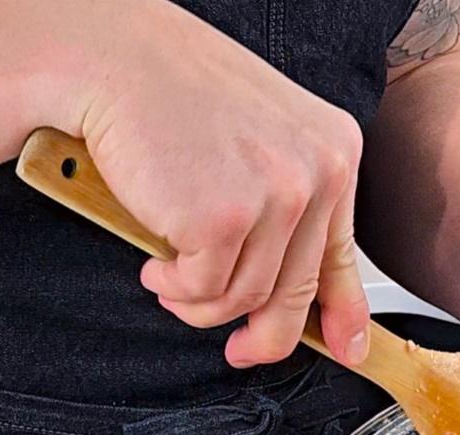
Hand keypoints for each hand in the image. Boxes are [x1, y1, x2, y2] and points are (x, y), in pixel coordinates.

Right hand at [73, 1, 367, 366]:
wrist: (114, 59)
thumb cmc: (175, 97)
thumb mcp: (263, 145)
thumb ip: (291, 212)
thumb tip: (308, 295)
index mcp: (335, 153)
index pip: (344, 255)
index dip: (344, 313)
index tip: (345, 347)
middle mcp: (319, 174)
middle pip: (297, 292)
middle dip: (265, 336)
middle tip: (241, 351)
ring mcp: (276, 196)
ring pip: (246, 298)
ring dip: (200, 304)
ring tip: (170, 278)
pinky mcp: (224, 218)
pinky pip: (203, 290)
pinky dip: (173, 287)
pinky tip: (156, 264)